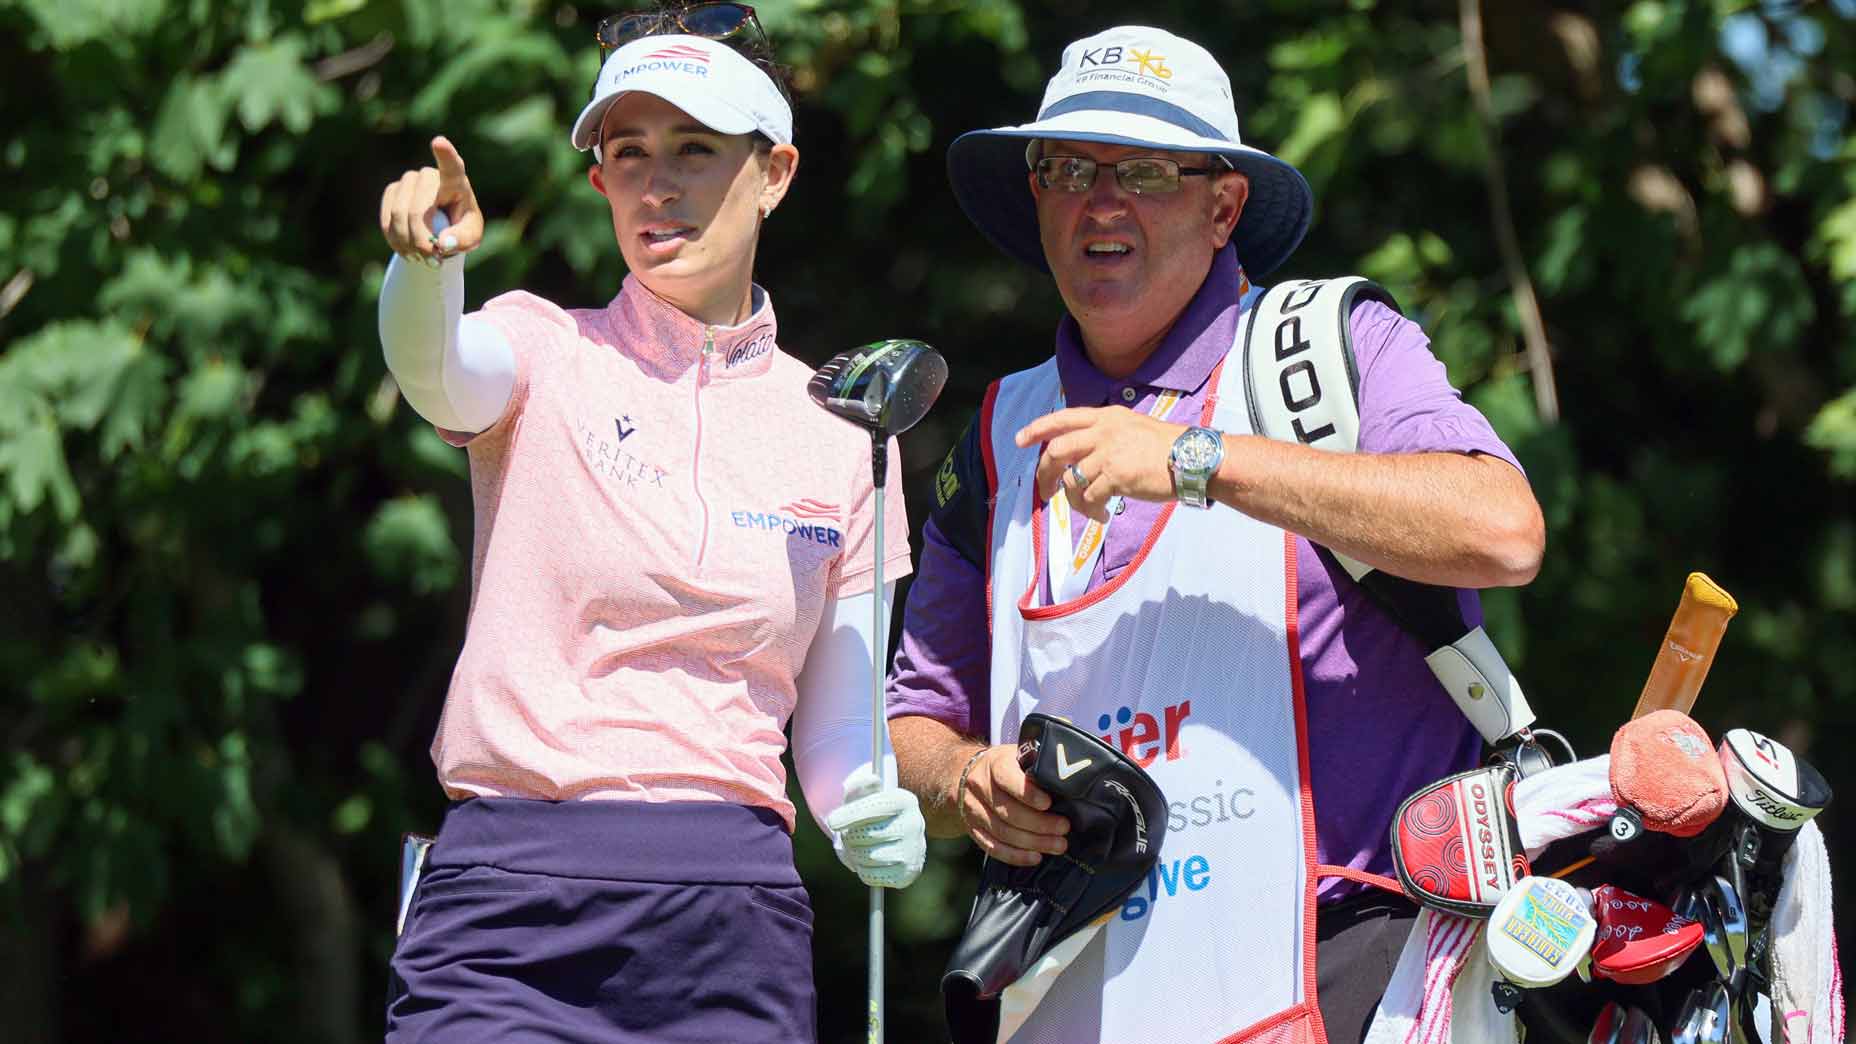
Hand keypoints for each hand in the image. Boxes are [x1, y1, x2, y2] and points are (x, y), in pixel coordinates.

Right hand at [378, 136, 485, 266]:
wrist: (439, 231)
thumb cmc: (461, 230)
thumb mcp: (470, 238)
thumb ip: (461, 240)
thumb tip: (442, 243)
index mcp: (455, 182)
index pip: (451, 167)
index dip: (445, 155)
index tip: (439, 142)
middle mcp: (429, 176)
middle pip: (417, 211)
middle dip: (421, 240)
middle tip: (431, 260)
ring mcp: (408, 181)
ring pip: (399, 216)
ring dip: (408, 244)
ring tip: (421, 257)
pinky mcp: (392, 192)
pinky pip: (387, 221)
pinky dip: (396, 241)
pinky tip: (407, 249)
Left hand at [825, 766, 926, 888]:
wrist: (895, 835)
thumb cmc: (871, 812)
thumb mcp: (863, 794)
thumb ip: (860, 785)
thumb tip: (873, 779)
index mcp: (904, 800)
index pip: (875, 807)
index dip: (851, 814)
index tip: (832, 822)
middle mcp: (914, 824)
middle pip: (865, 835)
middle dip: (848, 836)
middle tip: (848, 835)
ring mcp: (914, 850)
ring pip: (866, 857)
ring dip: (853, 854)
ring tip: (858, 847)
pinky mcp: (909, 872)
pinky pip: (871, 876)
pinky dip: (862, 870)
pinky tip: (868, 861)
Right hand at [957, 745, 1069, 866]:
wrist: (967, 772)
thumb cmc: (1004, 765)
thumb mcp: (1017, 756)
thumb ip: (1035, 767)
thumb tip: (1067, 783)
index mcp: (993, 764)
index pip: (1007, 779)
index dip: (1028, 793)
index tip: (1049, 803)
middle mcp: (980, 787)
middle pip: (1008, 811)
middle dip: (1039, 824)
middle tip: (1064, 828)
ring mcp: (973, 810)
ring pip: (1002, 832)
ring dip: (1033, 842)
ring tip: (1058, 845)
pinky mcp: (972, 829)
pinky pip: (992, 847)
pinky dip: (1015, 856)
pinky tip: (1035, 857)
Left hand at [1015, 406, 1190, 521]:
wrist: (1191, 458)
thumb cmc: (1165, 448)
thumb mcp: (1131, 427)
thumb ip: (1105, 435)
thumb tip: (1079, 458)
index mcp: (1106, 417)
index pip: (1063, 418)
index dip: (1038, 428)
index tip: (1020, 440)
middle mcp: (1104, 432)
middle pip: (1057, 450)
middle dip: (1045, 473)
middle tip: (1046, 492)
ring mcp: (1109, 453)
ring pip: (1072, 479)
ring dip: (1074, 500)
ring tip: (1089, 509)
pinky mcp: (1116, 476)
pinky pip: (1090, 497)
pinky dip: (1091, 510)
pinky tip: (1102, 515)